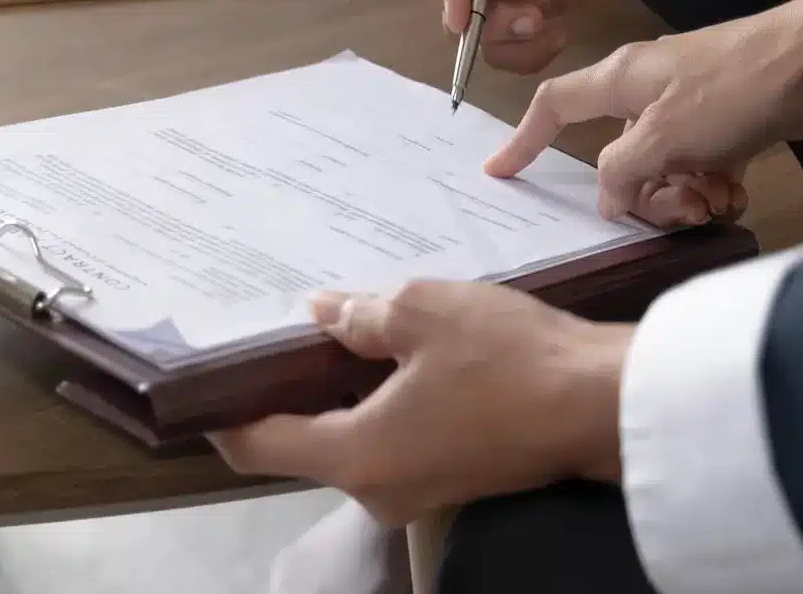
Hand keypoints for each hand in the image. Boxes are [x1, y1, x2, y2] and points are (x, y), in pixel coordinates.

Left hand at [211, 282, 630, 526]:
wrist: (599, 401)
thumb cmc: (506, 355)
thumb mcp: (423, 313)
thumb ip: (361, 316)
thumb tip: (322, 313)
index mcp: (357, 454)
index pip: (260, 446)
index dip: (224, 415)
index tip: (203, 381)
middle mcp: (377, 488)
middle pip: (305, 442)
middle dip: (287, 389)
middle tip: (273, 330)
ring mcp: (417, 490)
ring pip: (351, 439)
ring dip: (337, 390)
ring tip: (328, 328)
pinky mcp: (450, 477)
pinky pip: (390, 440)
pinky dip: (376, 401)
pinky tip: (384, 353)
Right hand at [484, 3, 802, 223]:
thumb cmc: (730, 90)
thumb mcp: (663, 136)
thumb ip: (623, 170)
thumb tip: (607, 198)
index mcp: (616, 81)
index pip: (552, 107)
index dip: (523, 139)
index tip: (500, 172)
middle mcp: (643, 92)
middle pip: (617, 157)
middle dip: (643, 194)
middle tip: (681, 207)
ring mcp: (685, 107)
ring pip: (660, 168)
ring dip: (683, 195)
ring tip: (718, 199)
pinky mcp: (723, 121)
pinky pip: (698, 166)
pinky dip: (712, 185)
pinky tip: (738, 193)